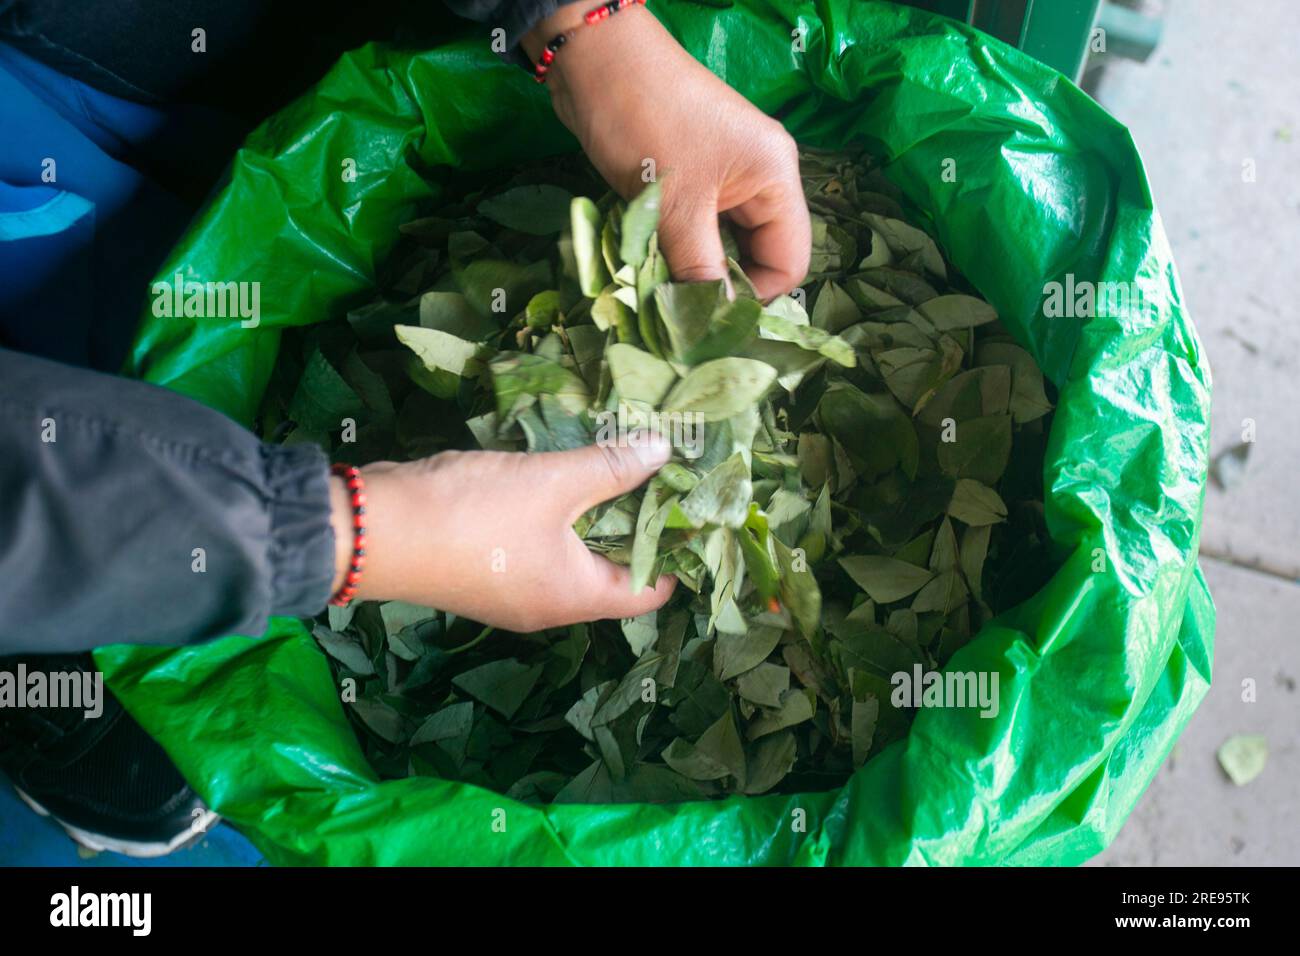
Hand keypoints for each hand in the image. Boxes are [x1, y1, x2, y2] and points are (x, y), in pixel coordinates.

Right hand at [329, 436, 675, 630]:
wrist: (370, 532)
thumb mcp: (551, 481)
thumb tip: (666, 451)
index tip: (695, 509)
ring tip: (620, 469)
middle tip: (664, 478)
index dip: (677, 553)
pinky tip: (563, 478)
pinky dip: (559, 520)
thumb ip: (610, 466)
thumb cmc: (472, 514)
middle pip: (613, 574)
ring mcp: (513, 593)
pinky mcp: (484, 573)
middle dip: (637, 527)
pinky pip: (539, 550)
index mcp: (577, 597)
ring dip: (595, 520)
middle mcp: (550, 606)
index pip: (650, 590)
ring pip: (572, 560)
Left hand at [523, 3, 809, 299]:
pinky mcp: (693, 175)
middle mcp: (761, 177)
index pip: (789, 260)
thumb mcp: (675, 206)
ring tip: (662, 288)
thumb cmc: (645, 122)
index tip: (709, 315)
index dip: (755, 295)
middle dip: (722, 284)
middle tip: (682, 310)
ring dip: (694, 268)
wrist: (596, 59)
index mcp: (775, 177)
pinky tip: (651, 261)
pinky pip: (697, 226)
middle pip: (758, 254)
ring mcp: (726, 174)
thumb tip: (710, 325)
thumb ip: (698, 269)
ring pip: (723, 243)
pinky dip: (677, 247)